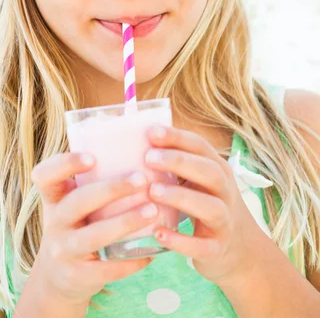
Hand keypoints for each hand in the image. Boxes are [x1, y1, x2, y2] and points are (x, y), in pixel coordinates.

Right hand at [31, 152, 157, 306]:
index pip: (45, 175)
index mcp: (54, 197)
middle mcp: (54, 222)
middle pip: (78, 202)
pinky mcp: (77, 276)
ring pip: (94, 235)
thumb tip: (137, 141)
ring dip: (125, 222)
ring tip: (153, 211)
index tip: (92, 157)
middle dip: (111, 189)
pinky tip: (151, 251)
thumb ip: (94, 179)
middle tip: (141, 179)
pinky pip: (106, 269)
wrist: (57, 278)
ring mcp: (64, 250)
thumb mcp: (73, 202)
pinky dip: (131, 261)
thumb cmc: (77, 225)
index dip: (65, 164)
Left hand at [144, 125, 265, 285]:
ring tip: (153, 192)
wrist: (240, 249)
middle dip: (180, 162)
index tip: (152, 132)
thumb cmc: (208, 204)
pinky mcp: (217, 249)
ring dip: (181, 197)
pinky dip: (181, 241)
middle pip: (210, 172)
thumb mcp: (199, 180)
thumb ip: (177, 163)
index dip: (178, 138)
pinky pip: (202, 246)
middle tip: (149, 158)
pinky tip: (159, 234)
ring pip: (211, 207)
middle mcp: (226, 192)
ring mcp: (225, 222)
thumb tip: (140, 139)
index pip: (201, 147)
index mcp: (218, 170)